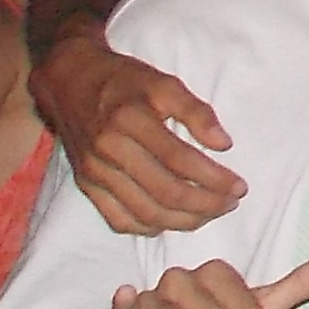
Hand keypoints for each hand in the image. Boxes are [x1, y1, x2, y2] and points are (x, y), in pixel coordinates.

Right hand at [34, 32, 245, 236]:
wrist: (69, 80)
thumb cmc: (123, 80)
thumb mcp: (163, 82)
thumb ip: (196, 111)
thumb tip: (224, 144)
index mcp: (131, 120)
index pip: (181, 161)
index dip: (214, 179)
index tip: (240, 187)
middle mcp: (110, 149)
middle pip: (165, 192)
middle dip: (206, 205)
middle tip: (230, 203)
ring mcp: (95, 171)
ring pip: (145, 212)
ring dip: (184, 221)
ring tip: (209, 214)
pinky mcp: (86, 184)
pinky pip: (118, 220)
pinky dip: (149, 227)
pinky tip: (171, 221)